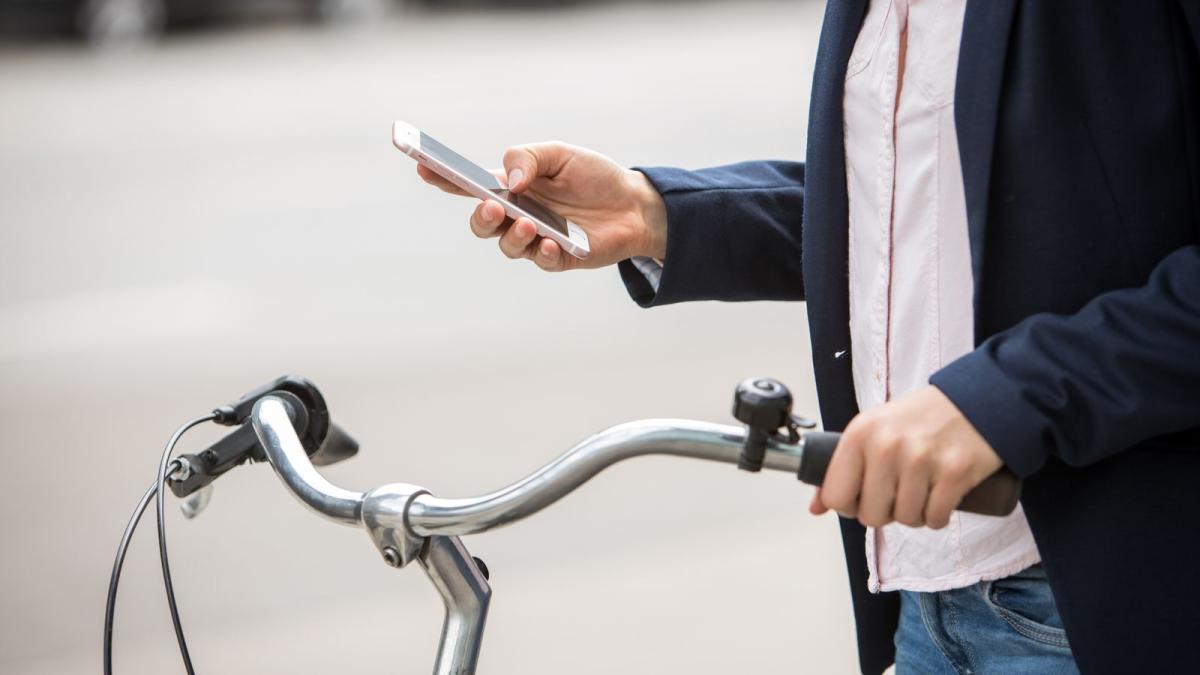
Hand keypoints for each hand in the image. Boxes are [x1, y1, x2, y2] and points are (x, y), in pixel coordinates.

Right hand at [417, 142, 666, 270]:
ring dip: (513, 236)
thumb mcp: (561, 155)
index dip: (443, 179)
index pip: (469, 185)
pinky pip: (543, 261)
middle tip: (493, 207)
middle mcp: (517, 215)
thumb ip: (530, 158)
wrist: (634, 203)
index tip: (423, 168)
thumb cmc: (593, 176)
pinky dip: (544, 253)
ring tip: (530, 224)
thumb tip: (510, 181)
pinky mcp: (559, 258)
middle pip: (481, 224)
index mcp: (510, 187)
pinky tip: (553, 243)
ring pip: (508, 246)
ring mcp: (536, 239)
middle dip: (480, 217)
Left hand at [809, 385, 1003, 528]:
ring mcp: (921, 459)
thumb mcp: (873, 431)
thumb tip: (816, 508)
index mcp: (860, 433)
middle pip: (871, 515)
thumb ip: (842, 468)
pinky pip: (935, 519)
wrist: (975, 399)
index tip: (863, 498)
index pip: (836, 496)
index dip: (849, 506)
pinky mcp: (955, 472)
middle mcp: (886, 445)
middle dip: (885, 513)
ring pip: (906, 519)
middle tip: (898, 494)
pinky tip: (940, 499)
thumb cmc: (918, 420)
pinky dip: (938, 517)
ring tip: (921, 491)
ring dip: (914, 514)